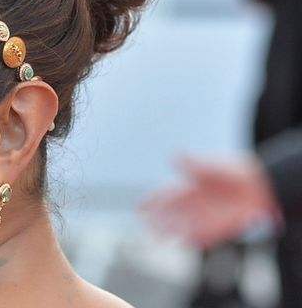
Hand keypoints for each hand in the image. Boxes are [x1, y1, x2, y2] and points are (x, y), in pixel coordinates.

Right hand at [140, 154, 279, 248]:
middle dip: (156, 220)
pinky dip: (191, 240)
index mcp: (188, 189)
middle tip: (144, 224)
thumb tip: (174, 155)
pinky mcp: (218, 228)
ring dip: (169, 232)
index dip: (150, 201)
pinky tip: (181, 243)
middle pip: (169, 214)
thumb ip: (193, 165)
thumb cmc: (234, 172)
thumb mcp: (212, 166)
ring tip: (157, 238)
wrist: (260, 186)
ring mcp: (204, 217)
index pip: (164, 196)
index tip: (138, 207)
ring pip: (181, 227)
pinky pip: (201, 237)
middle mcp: (193, 205)